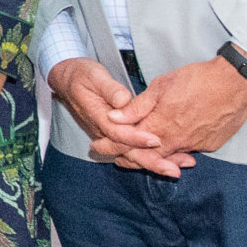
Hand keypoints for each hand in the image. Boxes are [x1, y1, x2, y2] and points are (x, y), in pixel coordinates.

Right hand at [48, 56, 178, 175]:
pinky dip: (152, 156)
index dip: (137, 138)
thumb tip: (123, 101)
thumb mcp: (94, 76)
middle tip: (174, 170)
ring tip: (179, 168)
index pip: (119, 133)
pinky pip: (133, 150)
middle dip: (151, 162)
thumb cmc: (82, 76)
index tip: (156, 140)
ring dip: (155, 163)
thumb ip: (110, 89)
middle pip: (128, 152)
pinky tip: (171, 159)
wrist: (68, 81)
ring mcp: (110, 136)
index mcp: (98, 117)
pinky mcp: (116, 135)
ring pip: (132, 155)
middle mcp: (104, 132)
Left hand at [111, 55, 246, 164]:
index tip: (99, 146)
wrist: (237, 83)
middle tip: (116, 157)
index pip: (129, 143)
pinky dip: (177, 150)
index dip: (112, 146)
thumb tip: (114, 117)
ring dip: (154, 156)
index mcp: (160, 125)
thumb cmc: (199, 79)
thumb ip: (137, 106)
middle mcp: (176, 140)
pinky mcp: (210, 144)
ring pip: (168, 156)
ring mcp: (195, 145)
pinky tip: (172, 144)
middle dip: (129, 157)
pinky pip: (189, 150)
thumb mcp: (162, 86)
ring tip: (141, 154)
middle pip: (147, 156)